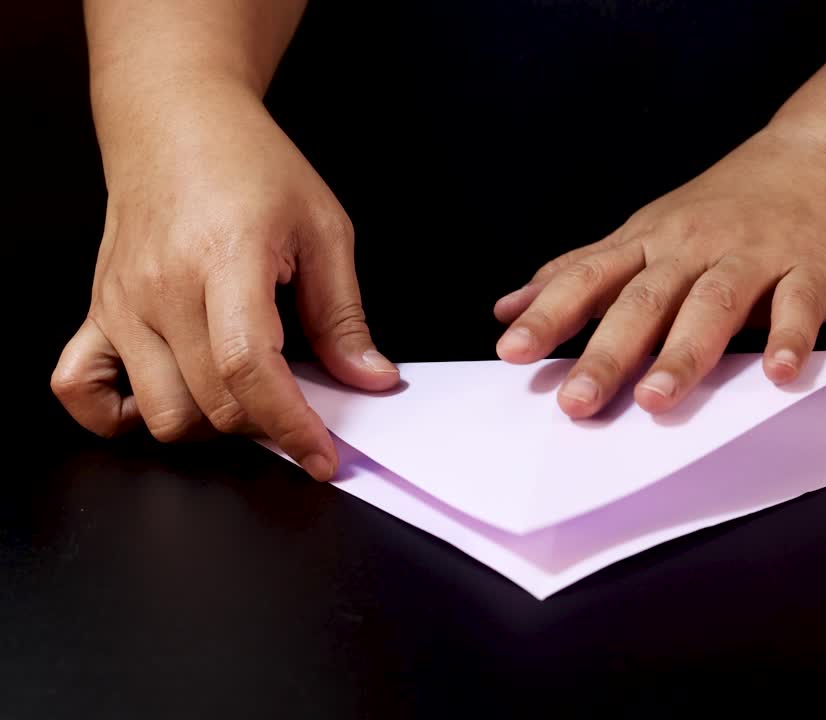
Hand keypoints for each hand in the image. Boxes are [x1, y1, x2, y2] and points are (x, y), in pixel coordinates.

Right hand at [50, 79, 397, 479]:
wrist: (176, 122)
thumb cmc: (250, 165)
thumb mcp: (323, 229)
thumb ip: (344, 315)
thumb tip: (370, 380)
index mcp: (225, 259)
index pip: (249, 368)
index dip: (290, 425)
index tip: (321, 456)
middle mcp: (162, 288)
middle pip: (211, 403)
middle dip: (266, 426)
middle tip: (298, 408)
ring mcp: (122, 303)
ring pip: (160, 413)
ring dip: (210, 426)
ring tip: (245, 394)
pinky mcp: (97, 311)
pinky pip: (81, 390)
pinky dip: (119, 415)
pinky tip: (170, 396)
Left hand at [494, 126, 825, 417]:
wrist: (816, 161)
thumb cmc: (720, 210)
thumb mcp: (642, 232)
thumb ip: (581, 274)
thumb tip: (507, 309)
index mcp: (649, 242)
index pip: (589, 280)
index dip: (549, 315)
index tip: (512, 353)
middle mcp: (694, 247)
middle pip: (644, 301)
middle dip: (607, 353)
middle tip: (577, 401)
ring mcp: (753, 256)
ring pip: (712, 305)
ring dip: (683, 353)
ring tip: (655, 399)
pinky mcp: (808, 270)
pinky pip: (798, 305)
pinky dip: (788, 338)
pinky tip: (775, 373)